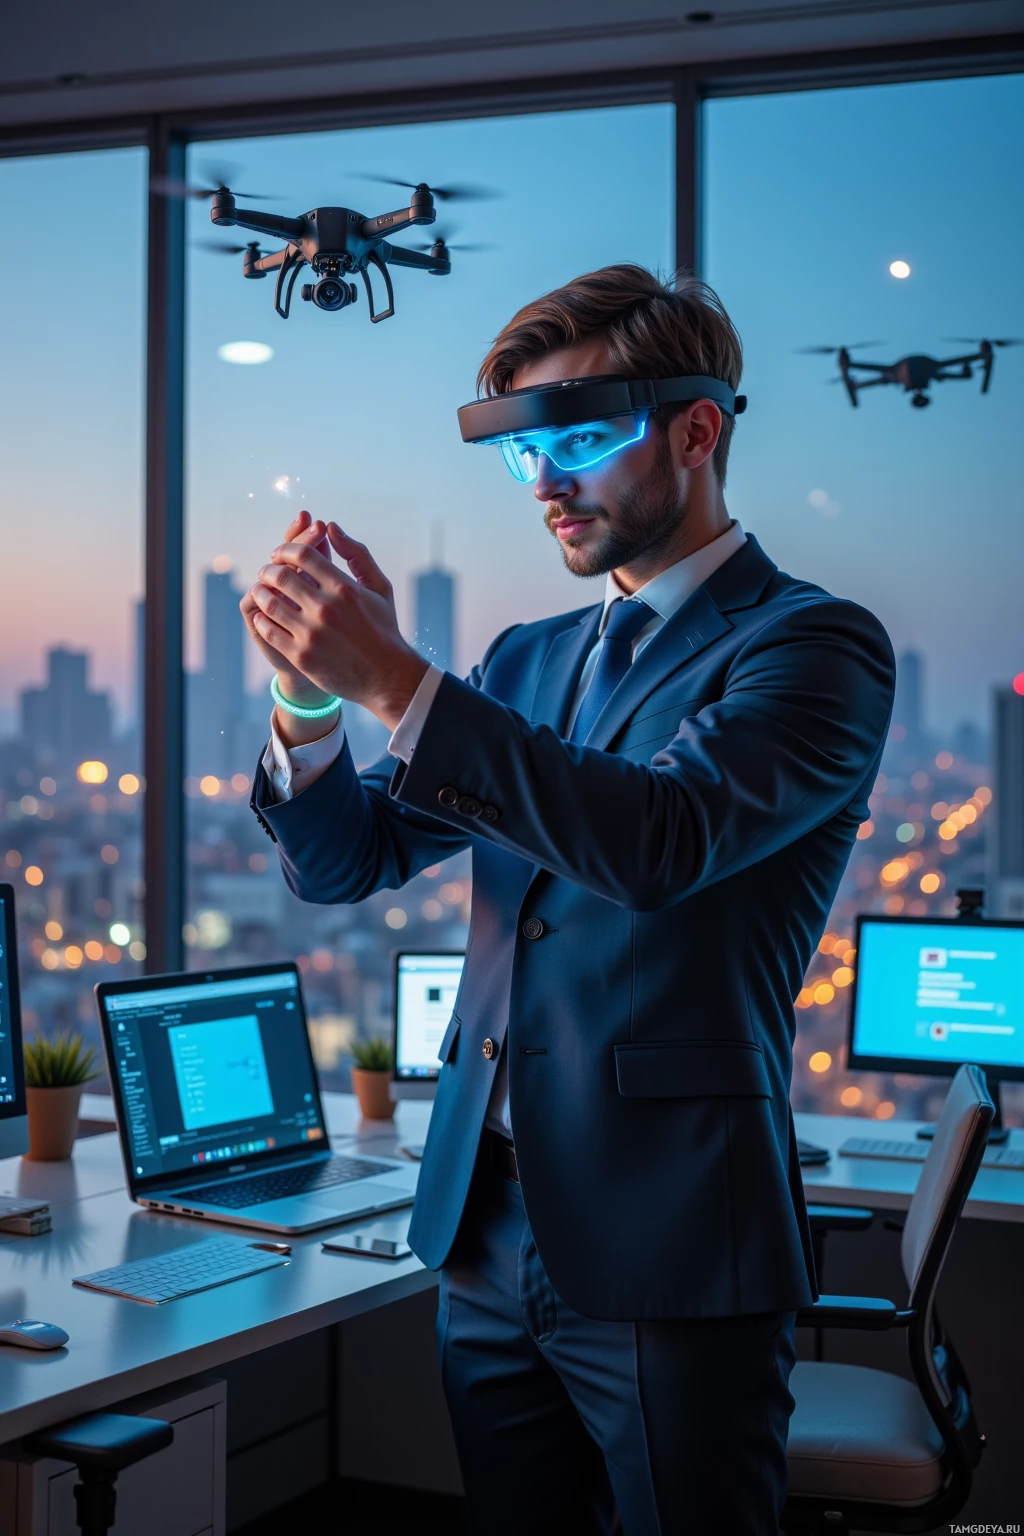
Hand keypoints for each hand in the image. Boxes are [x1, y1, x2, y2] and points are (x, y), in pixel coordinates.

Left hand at [248, 522, 428, 728]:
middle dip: (268, 569)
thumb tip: (331, 527)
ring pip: (270, 602)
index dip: (285, 549)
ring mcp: (312, 634)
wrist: (386, 678)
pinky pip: (269, 630)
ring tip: (260, 591)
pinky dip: (261, 619)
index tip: (279, 554)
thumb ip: (357, 554)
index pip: (302, 555)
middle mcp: (326, 608)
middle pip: (281, 575)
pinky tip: (263, 616)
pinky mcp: (302, 656)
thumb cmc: (384, 629)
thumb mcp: (379, 588)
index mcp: (344, 588)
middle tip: (266, 572)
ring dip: (259, 592)